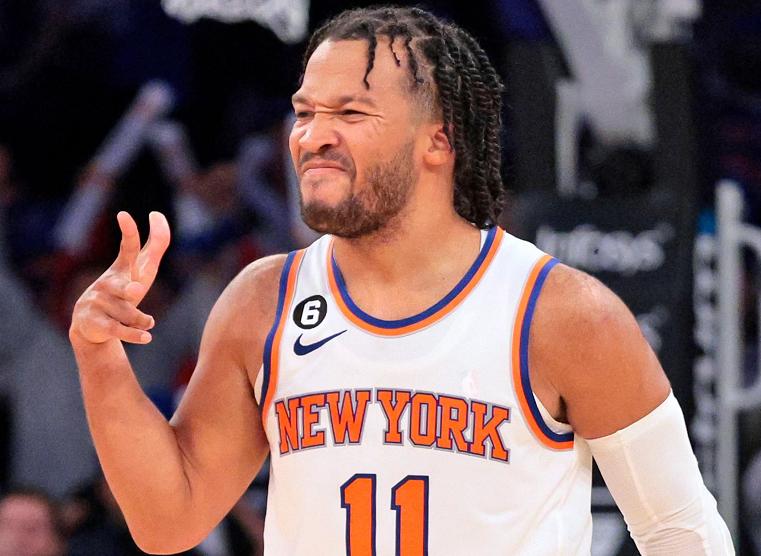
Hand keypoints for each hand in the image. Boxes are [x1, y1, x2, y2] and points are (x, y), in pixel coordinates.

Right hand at [70, 211, 170, 344]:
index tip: (123, 215)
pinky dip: (135, 334)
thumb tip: (158, 214)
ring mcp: (100, 302)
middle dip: (129, 290)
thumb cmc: (123, 292)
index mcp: (123, 269)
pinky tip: (147, 336)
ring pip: (129, 313)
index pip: (128, 248)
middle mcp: (109, 283)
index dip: (128, 233)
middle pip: (123, 287)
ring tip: (147, 323)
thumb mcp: (140, 270)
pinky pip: (120, 329)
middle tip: (135, 292)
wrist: (93, 326)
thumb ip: (154, 246)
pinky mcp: (97, 322)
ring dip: (142, 320)